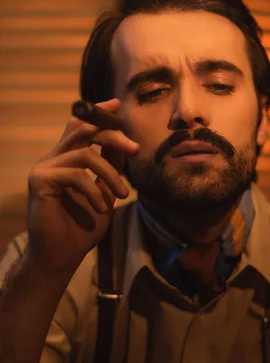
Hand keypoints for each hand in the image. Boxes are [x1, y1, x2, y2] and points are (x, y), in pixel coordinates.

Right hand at [26, 99, 138, 274]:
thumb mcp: (104, 192)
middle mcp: (52, 159)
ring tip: (122, 195)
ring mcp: (43, 169)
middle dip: (112, 135)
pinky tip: (101, 208)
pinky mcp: (39, 182)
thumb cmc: (81, 228)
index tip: (116, 105)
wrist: (61, 256)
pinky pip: (75, 175)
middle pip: (82, 130)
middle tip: (136, 149)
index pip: (78, 126)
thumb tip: (124, 142)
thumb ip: (110, 167)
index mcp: (65, 159)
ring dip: (110, 174)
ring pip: (84, 154)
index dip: (97, 113)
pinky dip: (94, 191)